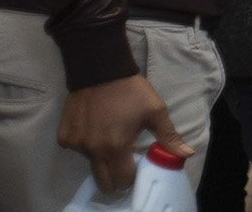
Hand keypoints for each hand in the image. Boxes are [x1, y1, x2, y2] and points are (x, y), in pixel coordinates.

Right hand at [57, 74, 191, 193]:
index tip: (136, 167)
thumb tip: (187, 154)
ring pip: (90, 163)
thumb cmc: (131, 91)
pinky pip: (76, 149)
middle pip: (103, 180)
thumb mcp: (155, 111)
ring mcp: (76, 144)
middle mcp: (93, 150)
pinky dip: (86, 144)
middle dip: (115, 177)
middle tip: (123, 163)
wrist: (100, 70)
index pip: (123, 179)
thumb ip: (169, 136)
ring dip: (101, 157)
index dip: (132, 176)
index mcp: (116, 147)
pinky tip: (94, 129)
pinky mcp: (64, 136)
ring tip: (110, 137)